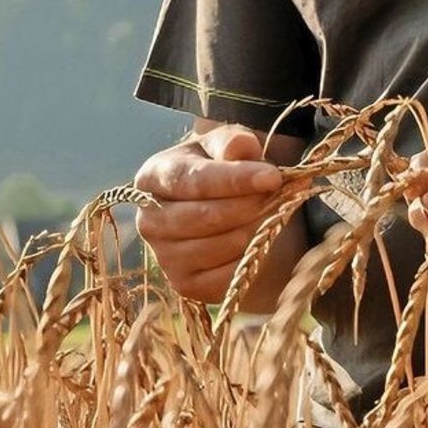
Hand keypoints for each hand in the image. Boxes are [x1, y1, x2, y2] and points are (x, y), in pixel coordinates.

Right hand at [134, 122, 293, 301]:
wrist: (225, 209)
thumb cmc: (224, 168)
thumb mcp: (228, 145)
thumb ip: (232, 142)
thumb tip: (240, 148)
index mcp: (153, 177)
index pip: (193, 180)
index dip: (234, 179)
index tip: (272, 176)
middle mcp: (149, 220)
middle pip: (203, 216)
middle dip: (248, 205)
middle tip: (277, 195)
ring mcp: (163, 256)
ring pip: (217, 247)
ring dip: (252, 230)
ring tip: (268, 214)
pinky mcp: (183, 284)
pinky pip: (224, 277)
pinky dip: (248, 258)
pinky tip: (256, 239)